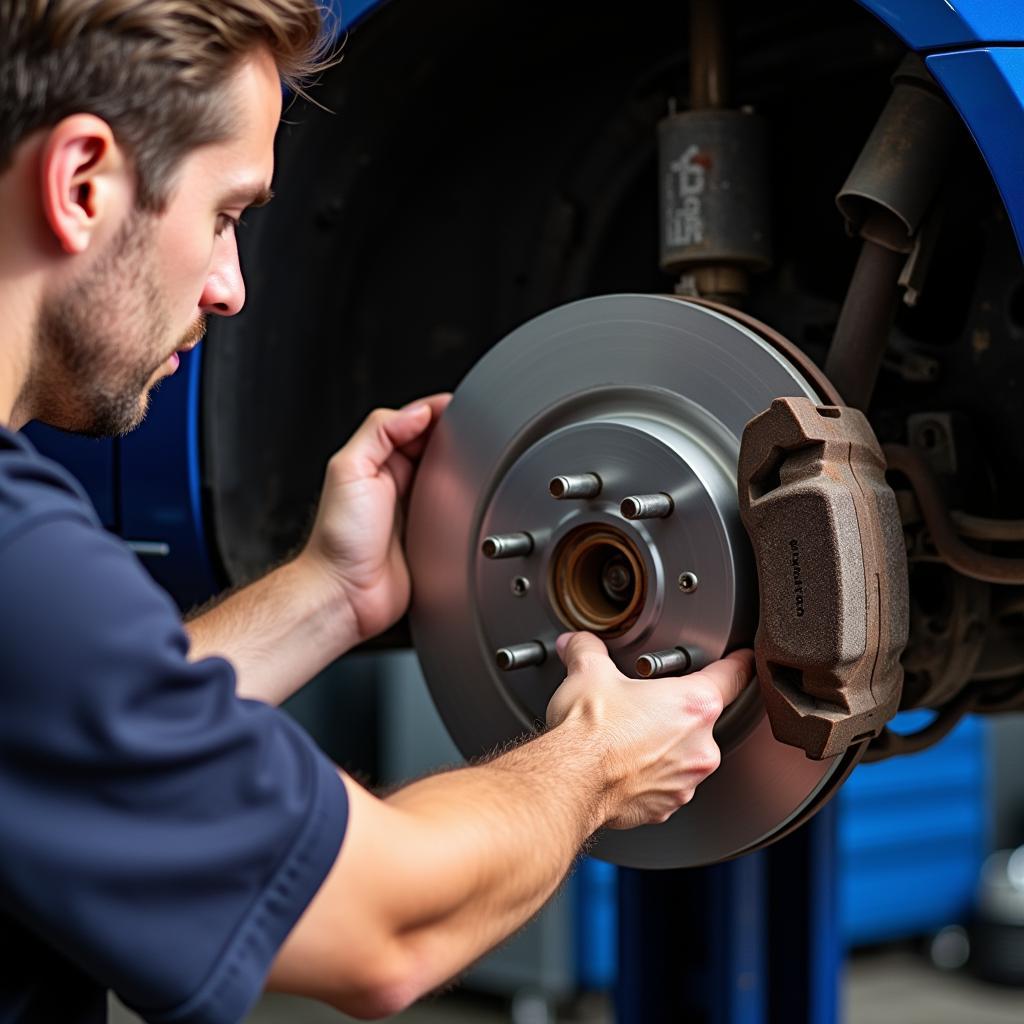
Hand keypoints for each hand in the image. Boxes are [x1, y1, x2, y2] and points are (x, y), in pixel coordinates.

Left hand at [300, 394, 450, 643]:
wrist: (346, 593)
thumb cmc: (339, 539)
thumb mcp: (349, 469)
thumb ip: (379, 432)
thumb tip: (416, 412)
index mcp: (376, 461)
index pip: (411, 424)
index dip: (435, 413)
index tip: (458, 408)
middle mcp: (395, 483)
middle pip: (434, 448)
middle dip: (454, 437)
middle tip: (474, 433)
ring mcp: (414, 510)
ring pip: (447, 479)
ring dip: (462, 470)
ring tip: (478, 460)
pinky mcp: (429, 536)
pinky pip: (453, 513)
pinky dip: (464, 504)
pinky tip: (471, 500)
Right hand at [547, 633, 752, 829]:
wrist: (570, 781)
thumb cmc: (589, 733)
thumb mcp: (588, 672)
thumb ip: (588, 650)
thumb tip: (578, 644)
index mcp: (693, 705)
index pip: (733, 676)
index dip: (739, 663)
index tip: (744, 659)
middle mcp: (699, 746)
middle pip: (701, 719)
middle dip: (674, 712)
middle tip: (643, 705)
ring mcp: (685, 782)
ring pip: (683, 755)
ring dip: (663, 746)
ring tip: (627, 738)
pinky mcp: (666, 806)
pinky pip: (665, 785)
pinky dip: (648, 776)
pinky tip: (622, 765)